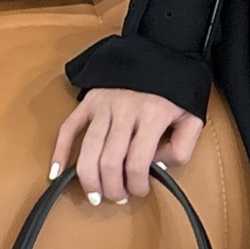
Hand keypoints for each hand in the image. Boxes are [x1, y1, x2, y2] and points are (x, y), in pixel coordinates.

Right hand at [51, 89, 203, 204]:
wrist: (162, 52)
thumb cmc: (177, 91)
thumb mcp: (192, 117)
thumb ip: (182, 146)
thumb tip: (157, 168)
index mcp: (153, 114)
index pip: (137, 162)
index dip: (137, 185)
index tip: (140, 190)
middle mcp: (126, 109)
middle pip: (109, 161)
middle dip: (112, 187)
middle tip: (117, 196)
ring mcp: (105, 104)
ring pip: (88, 149)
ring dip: (88, 178)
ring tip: (94, 195)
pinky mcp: (90, 99)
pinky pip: (69, 127)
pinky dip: (60, 151)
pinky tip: (57, 172)